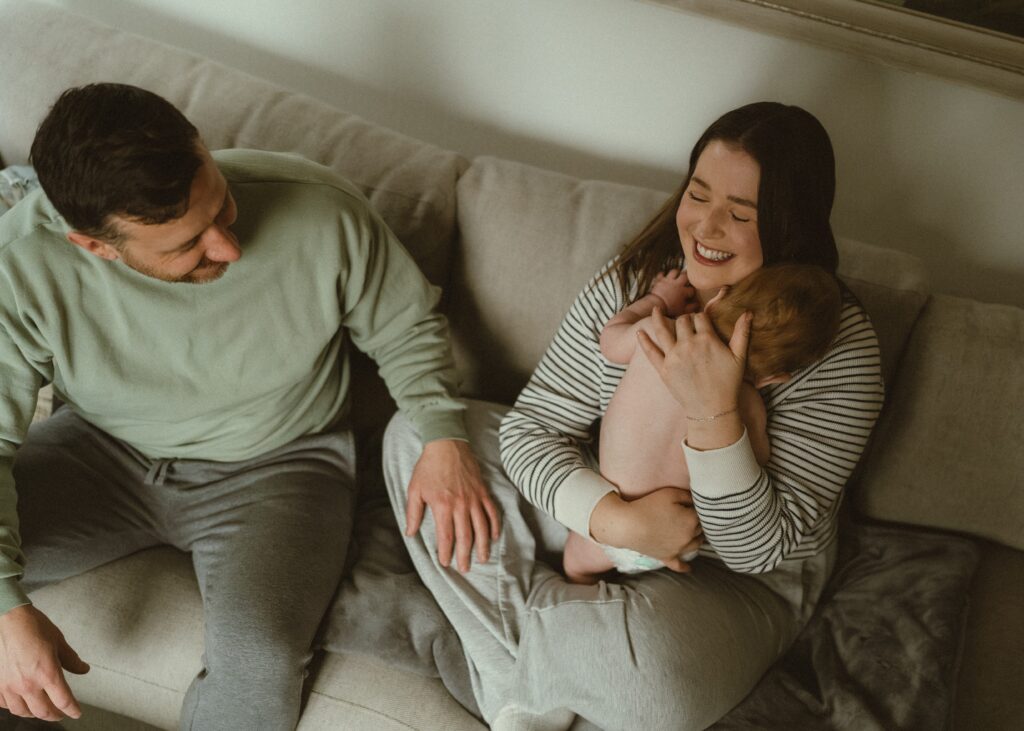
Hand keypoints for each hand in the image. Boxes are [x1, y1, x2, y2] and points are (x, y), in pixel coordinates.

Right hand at [0, 605, 88, 720]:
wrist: (8, 619)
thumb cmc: (33, 627)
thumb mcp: (59, 642)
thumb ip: (71, 660)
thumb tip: (84, 669)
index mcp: (47, 673)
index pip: (63, 701)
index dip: (72, 710)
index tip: (76, 713)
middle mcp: (28, 684)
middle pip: (44, 711)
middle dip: (55, 716)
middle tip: (61, 714)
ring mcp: (9, 686)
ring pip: (23, 711)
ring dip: (35, 714)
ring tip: (42, 711)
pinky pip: (5, 704)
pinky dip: (15, 707)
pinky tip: (20, 703)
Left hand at [404, 439, 500, 571]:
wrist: (446, 443)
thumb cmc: (428, 466)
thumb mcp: (415, 489)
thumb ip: (413, 512)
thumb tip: (410, 532)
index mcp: (442, 505)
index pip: (446, 536)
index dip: (446, 552)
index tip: (445, 562)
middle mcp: (460, 505)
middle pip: (465, 536)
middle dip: (465, 555)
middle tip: (465, 569)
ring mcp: (474, 498)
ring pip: (481, 527)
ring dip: (482, 545)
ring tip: (482, 559)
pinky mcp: (482, 491)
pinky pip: (491, 512)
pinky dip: (494, 525)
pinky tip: (493, 536)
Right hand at [589, 488, 702, 572]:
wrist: (629, 525)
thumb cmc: (648, 506)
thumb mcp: (670, 493)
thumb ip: (687, 496)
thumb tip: (697, 501)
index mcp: (691, 520)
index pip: (701, 513)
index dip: (695, 508)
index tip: (690, 505)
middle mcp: (688, 537)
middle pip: (700, 529)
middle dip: (698, 522)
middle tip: (690, 516)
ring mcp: (678, 549)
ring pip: (695, 545)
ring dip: (697, 539)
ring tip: (695, 534)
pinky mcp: (666, 557)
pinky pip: (678, 565)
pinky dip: (684, 566)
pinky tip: (688, 568)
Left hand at [638, 306, 750, 418]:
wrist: (713, 409)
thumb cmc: (728, 384)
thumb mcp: (739, 358)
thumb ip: (742, 333)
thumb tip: (748, 312)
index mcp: (707, 339)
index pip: (700, 317)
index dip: (701, 317)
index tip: (701, 322)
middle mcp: (688, 345)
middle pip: (682, 321)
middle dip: (684, 319)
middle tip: (686, 324)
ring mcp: (673, 356)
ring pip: (663, 330)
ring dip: (658, 318)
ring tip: (656, 309)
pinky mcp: (663, 369)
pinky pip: (650, 352)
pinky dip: (644, 341)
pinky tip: (639, 332)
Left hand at [649, 269, 698, 317]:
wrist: (656, 304)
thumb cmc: (670, 309)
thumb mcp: (683, 310)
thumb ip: (692, 307)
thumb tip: (698, 304)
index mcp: (683, 291)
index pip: (692, 289)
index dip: (693, 292)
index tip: (692, 294)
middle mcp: (677, 284)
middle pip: (685, 276)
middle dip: (687, 276)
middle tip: (688, 278)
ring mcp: (668, 281)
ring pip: (674, 272)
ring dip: (676, 273)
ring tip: (677, 275)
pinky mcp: (659, 280)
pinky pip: (661, 274)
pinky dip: (662, 275)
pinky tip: (664, 276)